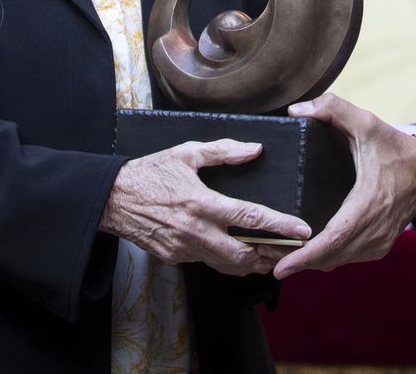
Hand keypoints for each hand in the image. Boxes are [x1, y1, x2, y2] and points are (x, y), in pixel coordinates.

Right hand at [100, 139, 310, 276]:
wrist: (113, 198)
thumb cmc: (151, 172)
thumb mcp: (186, 153)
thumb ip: (223, 151)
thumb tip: (255, 149)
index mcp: (201, 203)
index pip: (249, 218)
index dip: (279, 226)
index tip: (301, 231)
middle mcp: (195, 231)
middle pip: (243, 254)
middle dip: (271, 256)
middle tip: (291, 251)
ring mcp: (185, 249)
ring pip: (227, 265)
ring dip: (251, 263)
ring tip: (271, 256)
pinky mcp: (176, 258)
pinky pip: (207, 263)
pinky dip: (226, 261)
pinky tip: (238, 254)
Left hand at [273, 94, 415, 279]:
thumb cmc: (394, 148)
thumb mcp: (367, 122)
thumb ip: (333, 108)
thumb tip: (297, 110)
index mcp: (369, 203)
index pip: (333, 239)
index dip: (305, 255)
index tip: (282, 266)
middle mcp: (376, 230)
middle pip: (331, 257)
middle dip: (298, 262)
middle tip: (267, 260)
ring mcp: (380, 242)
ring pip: (338, 261)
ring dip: (311, 263)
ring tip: (281, 258)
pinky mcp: (381, 246)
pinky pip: (348, 258)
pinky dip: (327, 259)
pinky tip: (308, 253)